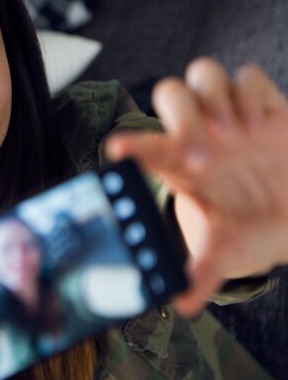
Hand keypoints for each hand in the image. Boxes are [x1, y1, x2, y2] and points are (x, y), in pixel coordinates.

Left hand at [106, 57, 287, 315]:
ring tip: (240, 132)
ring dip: (217, 97)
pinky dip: (252, 92)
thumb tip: (182, 305)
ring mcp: (227, 116)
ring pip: (203, 73)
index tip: (117, 150)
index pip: (147, 148)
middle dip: (186, 118)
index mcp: (179, 166)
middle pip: (170, 96)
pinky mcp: (261, 104)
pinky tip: (263, 122)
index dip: (133, 146)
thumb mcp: (224, 250)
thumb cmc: (245, 230)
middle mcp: (197, 133)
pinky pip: (248, 76)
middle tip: (211, 157)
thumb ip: (202, 271)